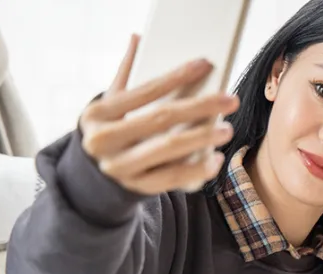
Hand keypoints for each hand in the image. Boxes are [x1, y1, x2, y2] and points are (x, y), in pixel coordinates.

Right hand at [79, 34, 237, 194]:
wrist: (92, 177)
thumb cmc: (110, 130)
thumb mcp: (110, 103)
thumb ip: (126, 72)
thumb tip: (138, 37)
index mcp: (98, 114)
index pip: (144, 92)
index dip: (176, 77)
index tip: (205, 65)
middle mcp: (104, 142)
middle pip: (160, 120)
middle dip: (200, 108)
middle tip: (230, 100)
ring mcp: (120, 168)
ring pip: (168, 150)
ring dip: (202, 138)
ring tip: (227, 129)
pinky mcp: (136, 188)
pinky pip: (171, 179)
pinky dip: (197, 170)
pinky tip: (216, 159)